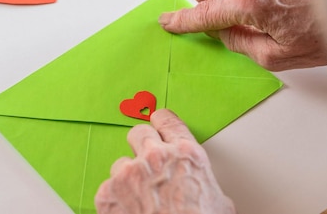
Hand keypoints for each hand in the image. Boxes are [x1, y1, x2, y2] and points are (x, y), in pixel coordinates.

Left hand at [95, 109, 235, 213]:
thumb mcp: (218, 201)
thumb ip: (203, 180)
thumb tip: (201, 186)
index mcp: (185, 155)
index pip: (167, 120)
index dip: (162, 123)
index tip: (157, 124)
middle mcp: (155, 157)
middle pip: (139, 132)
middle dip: (142, 146)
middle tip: (147, 165)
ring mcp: (128, 174)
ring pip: (121, 163)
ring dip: (128, 177)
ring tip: (141, 199)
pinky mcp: (108, 192)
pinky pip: (109, 187)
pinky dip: (116, 198)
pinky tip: (130, 211)